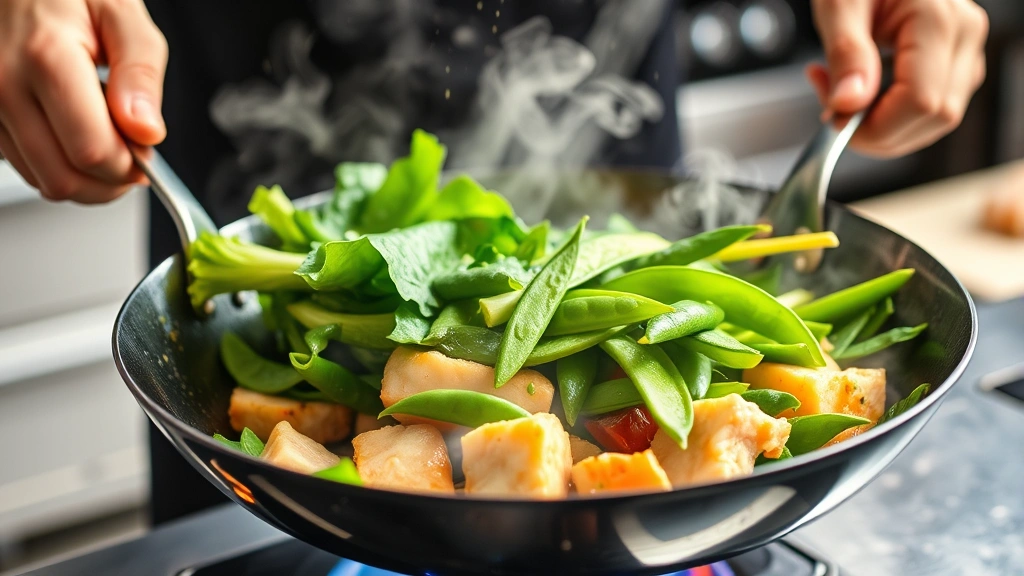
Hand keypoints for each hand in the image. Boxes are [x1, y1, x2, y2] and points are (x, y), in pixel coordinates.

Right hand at [0, 0, 167, 202]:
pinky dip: (58, 162)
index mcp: (46, 57)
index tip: (146, 152)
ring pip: (42, 179)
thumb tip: (146, 131)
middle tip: (132, 154)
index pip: (92, 150)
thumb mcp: (122, 15)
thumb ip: (140, 75)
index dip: (129, 165)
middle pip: (64, 177)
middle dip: (110, 181)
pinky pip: (26, 164)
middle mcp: (4, 84)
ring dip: (84, 176)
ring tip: (102, 134)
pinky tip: (73, 129)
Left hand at [807, 0, 988, 157]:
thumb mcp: (839, 5)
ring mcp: (965, 50)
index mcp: (939, 21)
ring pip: (935, 120)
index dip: (875, 127)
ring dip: (884, 125)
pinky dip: (892, 114)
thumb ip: (846, 54)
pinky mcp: (955, 62)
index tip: (834, 120)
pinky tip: (864, 92)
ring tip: (843, 93)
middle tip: (832, 109)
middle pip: (934, 118)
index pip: (920, 103)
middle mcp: (964, 36)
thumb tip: (848, 105)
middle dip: (877, 131)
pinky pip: (930, 108)